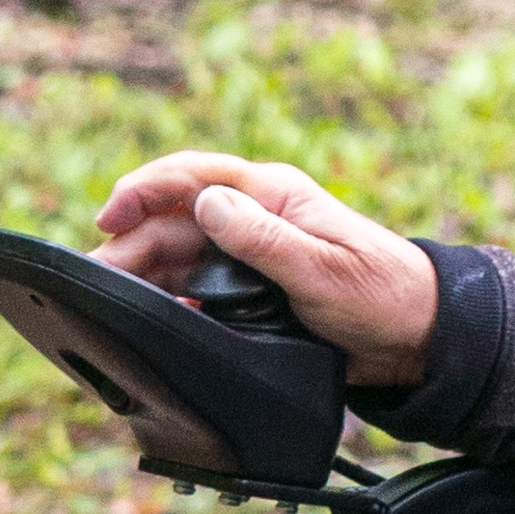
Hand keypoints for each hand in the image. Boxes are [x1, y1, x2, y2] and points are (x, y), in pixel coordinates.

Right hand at [92, 150, 440, 395]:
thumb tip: (206, 203)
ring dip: (145, 273)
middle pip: (175, 220)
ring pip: (180, 254)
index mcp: (271, 193)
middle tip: (97, 277)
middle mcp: (254, 215)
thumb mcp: (322, 268)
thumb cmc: (382, 294)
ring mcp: (250, 251)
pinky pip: (197, 285)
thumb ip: (263, 239)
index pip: (192, 176)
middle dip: (131, 243)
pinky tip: (153, 318)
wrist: (417, 336)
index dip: (143, 190)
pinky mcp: (251, 287)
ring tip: (111, 300)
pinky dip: (171, 297)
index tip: (109, 218)